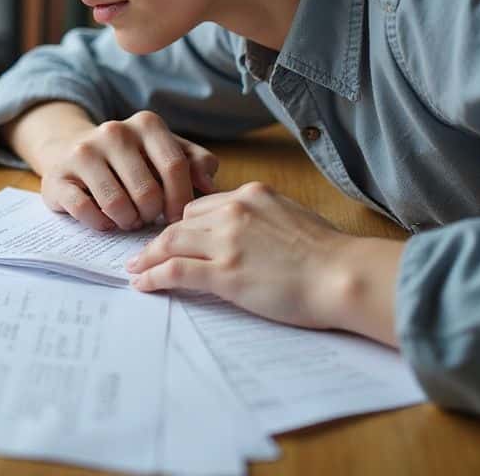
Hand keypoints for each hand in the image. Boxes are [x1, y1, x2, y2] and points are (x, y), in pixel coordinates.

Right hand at [40, 111, 218, 231]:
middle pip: (148, 193)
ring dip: (128, 222)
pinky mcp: (58, 177)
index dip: (180, 201)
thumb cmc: (129, 158)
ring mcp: (83, 153)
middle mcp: (114, 132)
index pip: (175, 168)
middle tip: (148, 218)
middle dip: (152, 215)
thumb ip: (195, 162)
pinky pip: (86, 212)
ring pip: (117, 205)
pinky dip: (101, 224)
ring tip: (128, 219)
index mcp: (146, 124)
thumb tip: (210, 185)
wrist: (69, 149)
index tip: (177, 217)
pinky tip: (105, 220)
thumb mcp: (164, 151)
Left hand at [125, 182, 356, 329]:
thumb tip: (253, 233)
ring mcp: (226, 243)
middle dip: (158, 238)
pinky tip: (143, 283)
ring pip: (169, 243)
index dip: (184, 223)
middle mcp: (233, 212)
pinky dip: (153, 277)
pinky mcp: (224, 274)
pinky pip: (175, 271)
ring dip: (147, 257)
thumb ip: (266, 219)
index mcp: (251, 195)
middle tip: (143, 252)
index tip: (172, 236)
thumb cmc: (331, 255)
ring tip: (135, 268)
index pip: (203, 206)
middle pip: (179, 222)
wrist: (344, 276)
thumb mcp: (294, 217)